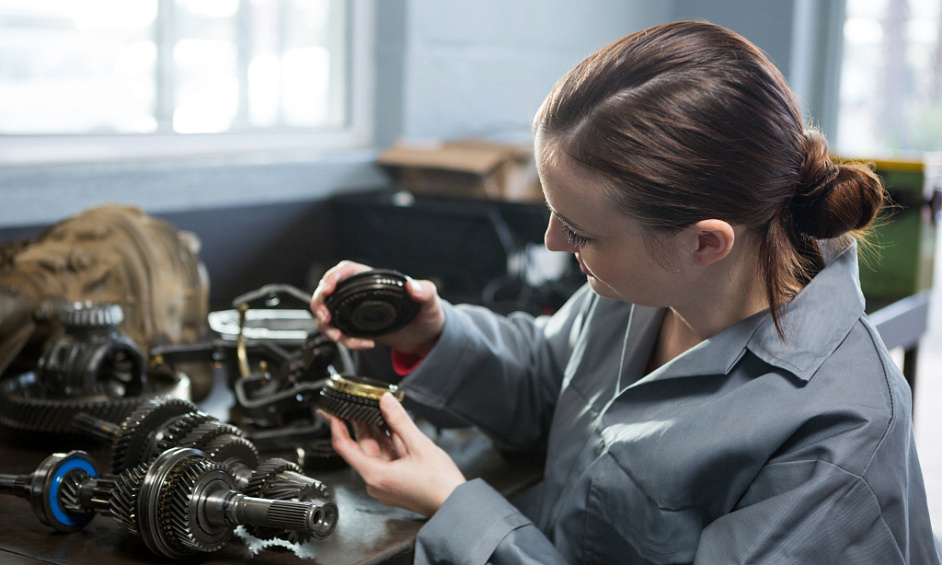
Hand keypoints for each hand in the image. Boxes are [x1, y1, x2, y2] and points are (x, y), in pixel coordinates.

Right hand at [310, 260, 444, 354]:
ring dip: (327, 326)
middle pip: (328, 292)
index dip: (332, 277)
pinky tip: (364, 344)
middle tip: (325, 318)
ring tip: (338, 337)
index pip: (346, 271)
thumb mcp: (430, 302)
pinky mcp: (357, 329)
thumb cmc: (428, 313)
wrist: (426, 337)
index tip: (328, 288)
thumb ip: (426, 292)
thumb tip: (414, 287)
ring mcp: (356, 312)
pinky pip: (340, 333)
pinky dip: (346, 341)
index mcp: (374, 280)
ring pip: (328, 314)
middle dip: (320, 303)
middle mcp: (361, 294)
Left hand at [321, 394, 465, 516]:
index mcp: (375, 475)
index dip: (336, 426)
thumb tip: (385, 401)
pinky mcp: (396, 481)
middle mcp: (376, 482)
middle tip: (356, 402)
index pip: (344, 447)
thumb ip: (399, 421)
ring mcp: (386, 483)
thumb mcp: (419, 445)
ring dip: (376, 430)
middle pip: (362, 447)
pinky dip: (388, 441)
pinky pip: (387, 457)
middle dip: (361, 423)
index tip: (332, 412)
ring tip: (376, 408)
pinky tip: (392, 426)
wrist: (456, 505)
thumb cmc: (440, 485)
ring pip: (375, 451)